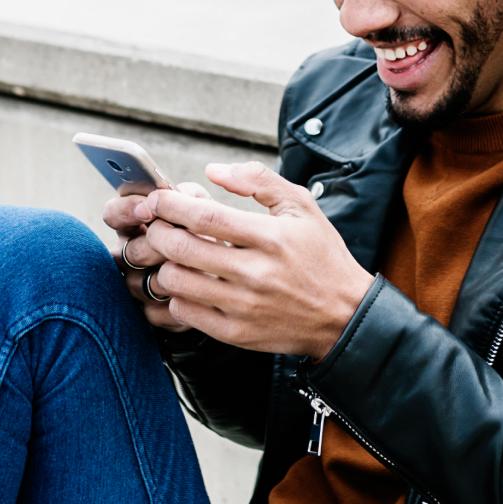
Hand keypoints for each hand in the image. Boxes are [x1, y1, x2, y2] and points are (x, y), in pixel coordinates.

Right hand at [104, 180, 213, 331]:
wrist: (229, 274)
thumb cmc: (211, 233)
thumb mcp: (205, 208)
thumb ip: (191, 197)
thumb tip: (178, 194)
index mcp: (135, 223)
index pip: (114, 214)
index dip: (126, 211)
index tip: (148, 210)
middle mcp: (129, 254)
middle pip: (129, 251)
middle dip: (156, 247)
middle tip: (183, 244)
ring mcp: (136, 284)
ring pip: (139, 283)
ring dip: (170, 275)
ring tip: (199, 268)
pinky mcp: (150, 313)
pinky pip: (154, 312)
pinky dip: (177, 302)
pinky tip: (199, 294)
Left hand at [134, 162, 374, 359]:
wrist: (345, 315)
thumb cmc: (322, 256)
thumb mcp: (302, 207)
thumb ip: (258, 180)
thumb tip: (213, 170)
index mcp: (271, 237)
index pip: (204, 216)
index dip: (170, 205)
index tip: (160, 200)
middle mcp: (255, 273)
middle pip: (180, 247)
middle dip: (157, 231)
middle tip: (158, 225)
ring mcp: (244, 306)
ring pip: (175, 281)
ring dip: (164, 263)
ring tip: (173, 255)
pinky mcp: (236, 333)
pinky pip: (184, 313)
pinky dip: (176, 295)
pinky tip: (188, 284)